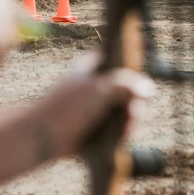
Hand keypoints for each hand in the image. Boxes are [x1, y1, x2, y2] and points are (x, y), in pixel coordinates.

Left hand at [37, 56, 156, 158]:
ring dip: (130, 118)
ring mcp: (96, 106)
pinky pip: (116, 127)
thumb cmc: (67, 108)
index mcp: (92, 67)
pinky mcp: (96, 126)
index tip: (143, 75)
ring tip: (128, 126)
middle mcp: (95, 85)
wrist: (43, 137)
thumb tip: (149, 88)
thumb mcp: (100, 89)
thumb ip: (126, 85)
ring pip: (123, 108)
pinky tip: (124, 134)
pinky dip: (122, 131)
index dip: (132, 63)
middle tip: (134, 110)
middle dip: (134, 99)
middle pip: (126, 87)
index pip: (117, 57)